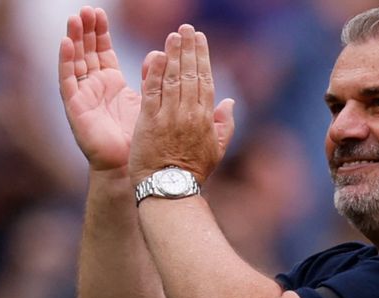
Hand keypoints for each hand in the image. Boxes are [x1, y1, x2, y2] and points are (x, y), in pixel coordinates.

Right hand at [58, 7, 141, 172]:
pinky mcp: (76, 108)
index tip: (100, 12)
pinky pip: (68, 81)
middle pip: (86, 52)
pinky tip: (65, 43)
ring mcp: (83, 97)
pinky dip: (65, 61)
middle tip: (87, 10)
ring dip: (74, 40)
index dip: (100, 32)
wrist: (135, 166)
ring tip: (75, 18)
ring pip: (75, 62)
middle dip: (86, 30)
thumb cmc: (143, 138)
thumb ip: (153, 78)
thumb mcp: (150, 101)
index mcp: (112, 84)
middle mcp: (95, 87)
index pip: (102, 51)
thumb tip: (159, 54)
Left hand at [128, 24, 234, 185]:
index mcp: (206, 118)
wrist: (170, 189)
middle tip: (187, 28)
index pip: (205, 80)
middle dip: (189, 48)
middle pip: (190, 73)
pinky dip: (155, 72)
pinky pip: (153, 91)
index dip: (202, 57)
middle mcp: (189, 113)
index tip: (200, 40)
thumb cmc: (193, 172)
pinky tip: (157, 55)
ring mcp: (169, 116)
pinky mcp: (149, 120)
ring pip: (173, 78)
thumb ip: (224, 124)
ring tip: (174, 34)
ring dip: (173, 53)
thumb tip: (229, 102)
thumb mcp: (216, 150)